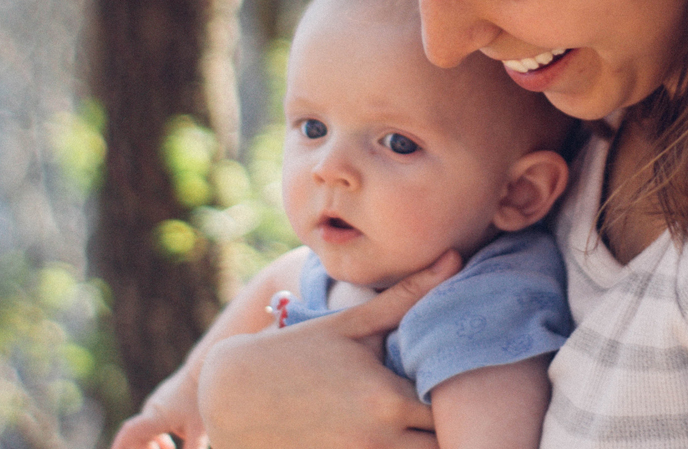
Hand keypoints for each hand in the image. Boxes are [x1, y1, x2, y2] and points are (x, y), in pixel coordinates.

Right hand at [111, 370, 206, 448]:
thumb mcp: (199, 429)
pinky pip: (153, 423)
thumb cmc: (201, 398)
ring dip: (151, 446)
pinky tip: (169, 446)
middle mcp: (151, 409)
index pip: (130, 432)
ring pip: (145, 430)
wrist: (204, 368)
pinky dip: (158, 437)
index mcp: (155, 416)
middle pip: (136, 436)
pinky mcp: (163, 401)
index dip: (119, 445)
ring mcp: (156, 404)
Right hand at [198, 251, 461, 448]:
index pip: (454, 416)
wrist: (227, 395)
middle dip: (447, 436)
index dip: (460, 406)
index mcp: (388, 399)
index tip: (451, 393)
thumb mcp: (351, 325)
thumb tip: (454, 257)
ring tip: (412, 430)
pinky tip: (383, 440)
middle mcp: (378, 440)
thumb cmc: (295, 354)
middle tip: (439, 417)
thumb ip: (407, 296)